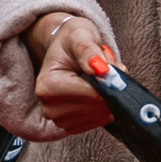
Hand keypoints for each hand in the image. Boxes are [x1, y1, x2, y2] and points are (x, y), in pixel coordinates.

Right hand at [20, 8, 123, 140]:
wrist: (65, 50)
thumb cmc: (72, 42)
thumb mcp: (80, 35)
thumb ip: (89, 50)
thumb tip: (102, 70)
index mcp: (48, 85)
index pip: (92, 94)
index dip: (110, 81)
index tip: (112, 66)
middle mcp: (49, 107)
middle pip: (97, 107)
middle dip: (109, 88)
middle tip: (104, 69)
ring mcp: (59, 120)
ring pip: (101, 115)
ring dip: (108, 97)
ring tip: (97, 78)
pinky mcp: (70, 126)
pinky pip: (99, 121)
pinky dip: (104, 107)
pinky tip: (95, 92)